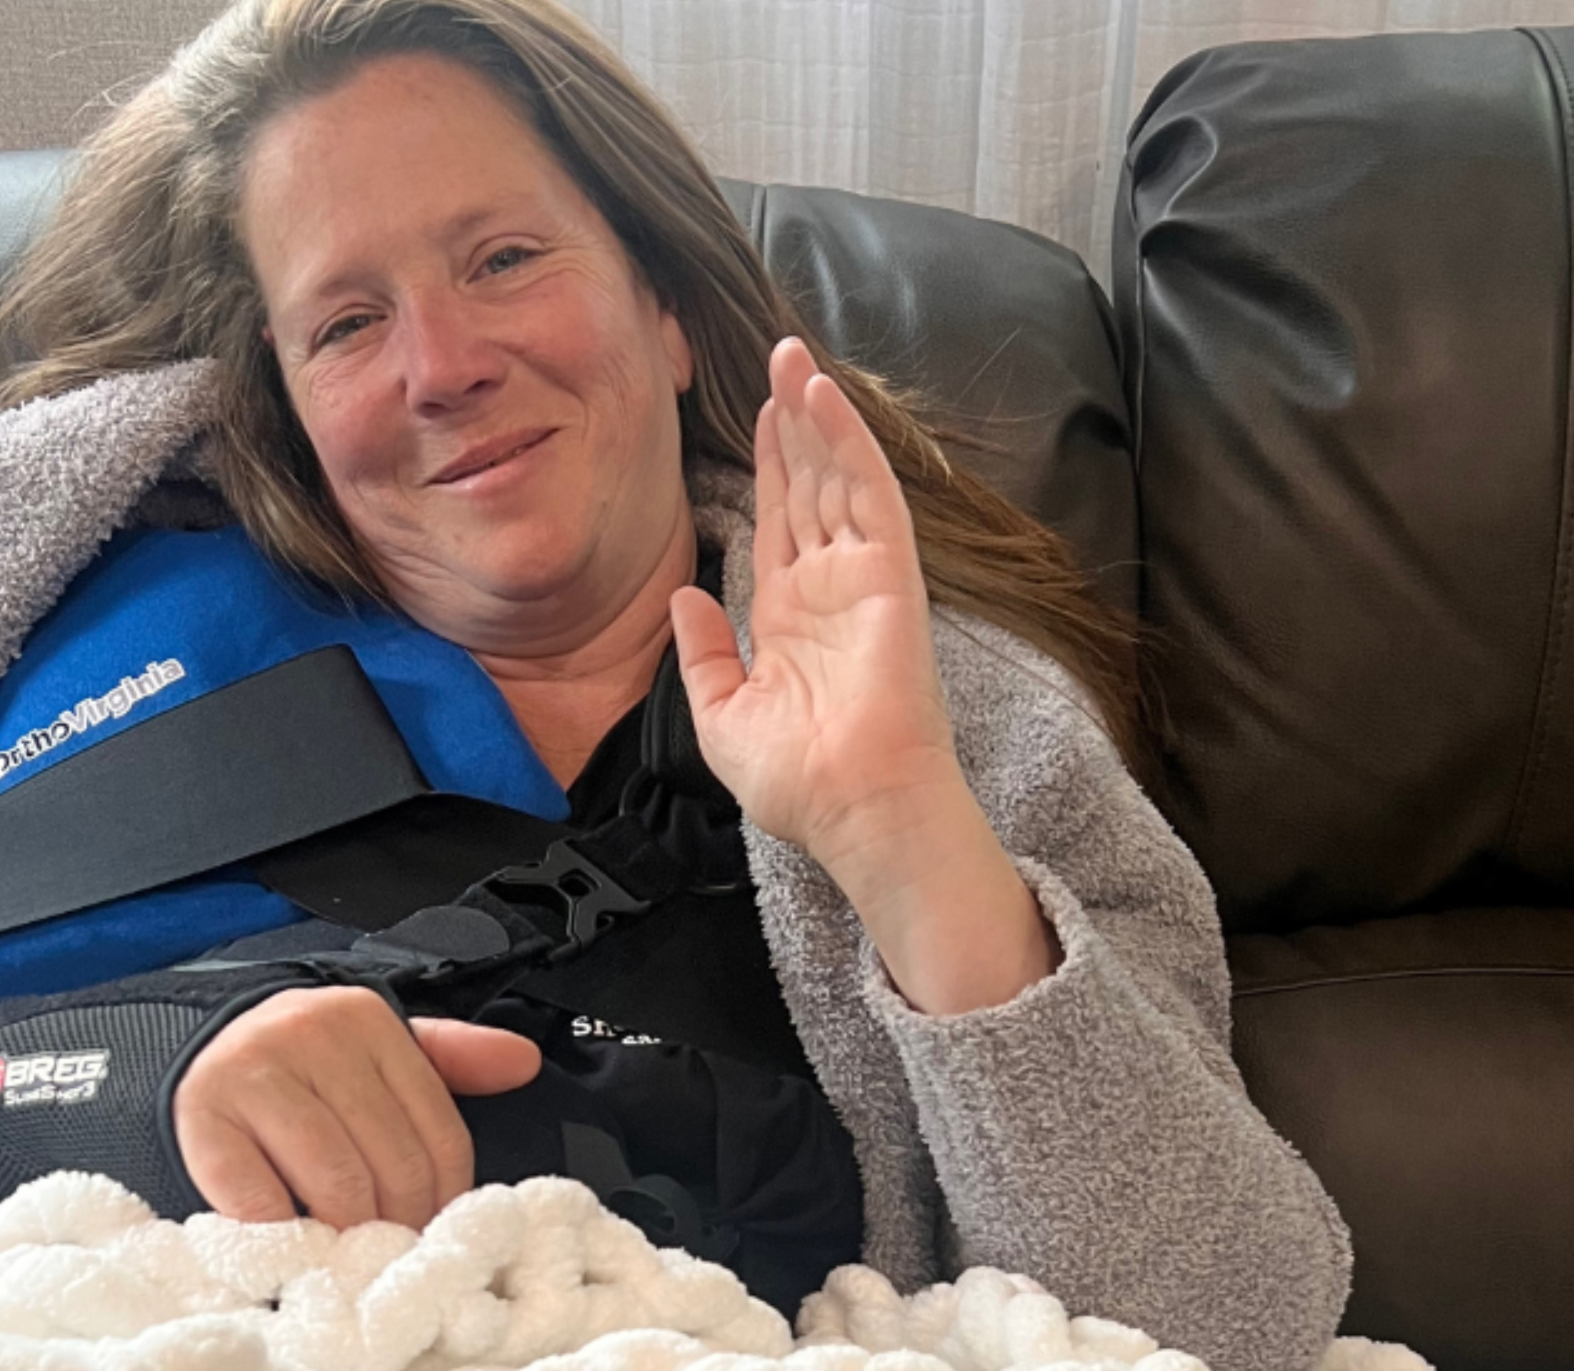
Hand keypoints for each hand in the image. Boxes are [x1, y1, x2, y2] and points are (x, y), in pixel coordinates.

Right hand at [172, 987, 539, 1228]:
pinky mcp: (204, 1118)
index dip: (443, 1198)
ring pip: (336, 1183)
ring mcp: (254, 1074)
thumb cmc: (306, 1061)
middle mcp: (312, 1036)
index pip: (437, 1133)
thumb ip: (450, 1058)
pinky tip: (292, 1238)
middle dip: (398, 1223)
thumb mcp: (378, 1047)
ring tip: (349, 1253)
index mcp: (368, 1021)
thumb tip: (522, 1061)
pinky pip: (261, 1199)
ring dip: (348, 1235)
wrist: (204, 1046)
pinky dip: (283, 1233)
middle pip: (391, 1163)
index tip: (432, 1229)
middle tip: (390, 1253)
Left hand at [669, 337, 965, 864]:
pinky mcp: (892, 577)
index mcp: (791, 617)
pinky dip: (849, 443)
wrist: (855, 812)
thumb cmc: (800, 784)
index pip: (779, 520)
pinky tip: (824, 398)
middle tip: (778, 355)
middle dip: (793, 420)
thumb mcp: (723, 717)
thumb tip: (682, 595)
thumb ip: (702, 654)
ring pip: (838, 476)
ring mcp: (863, 577)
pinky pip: (870, 495)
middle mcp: (829, 587)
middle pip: (809, 484)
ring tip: (794, 356)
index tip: (761, 410)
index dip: (771, 463)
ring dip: (818, 416)